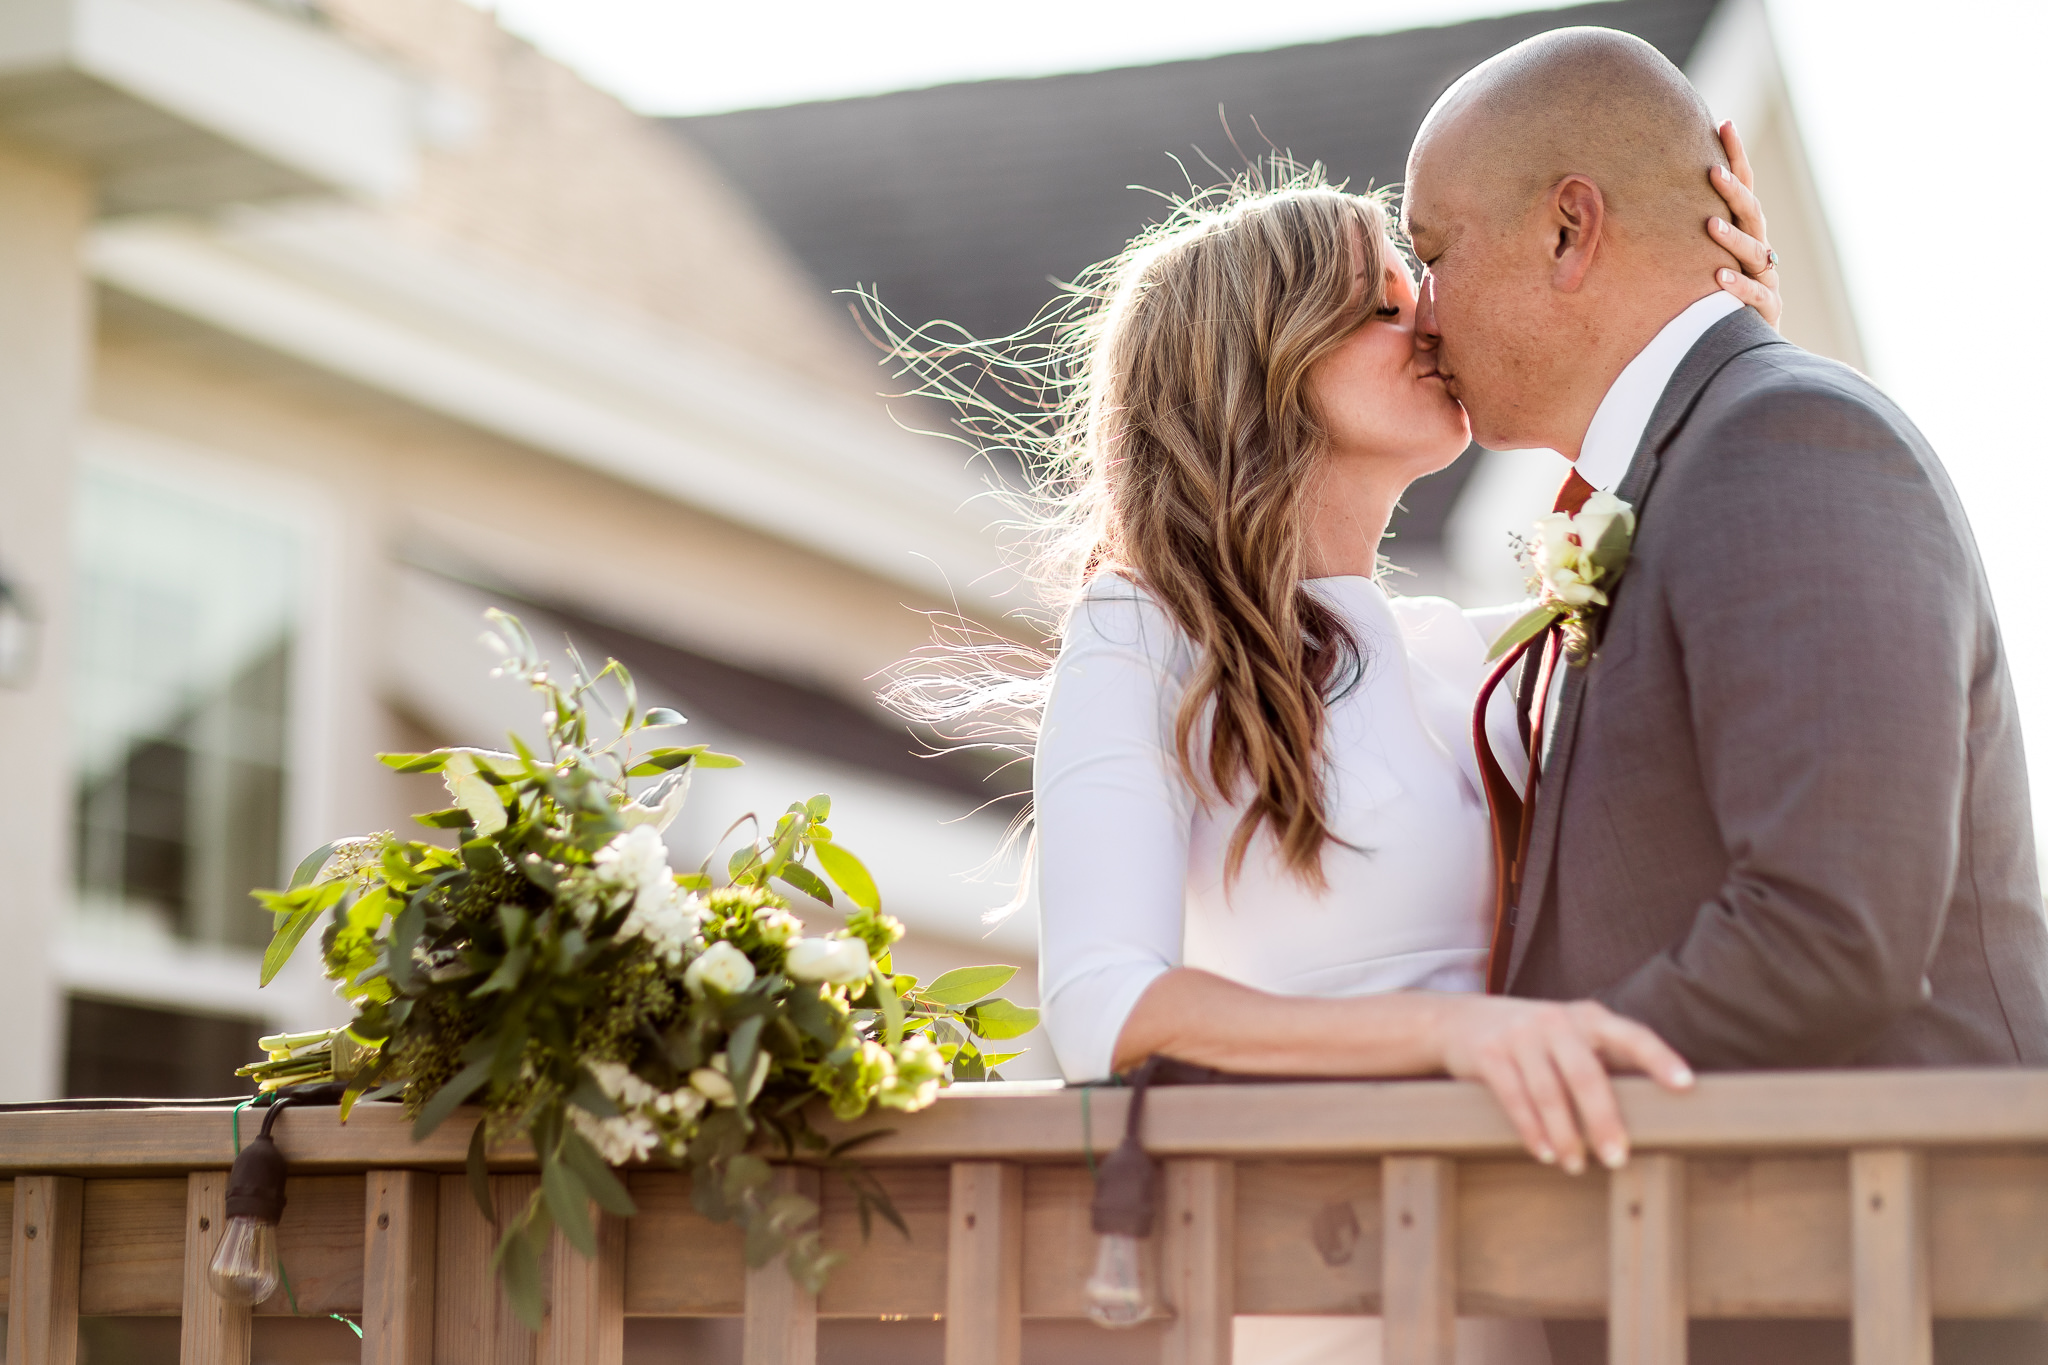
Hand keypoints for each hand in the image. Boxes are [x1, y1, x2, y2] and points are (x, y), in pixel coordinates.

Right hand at [1436, 996, 1693, 1172]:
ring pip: (1549, 1091)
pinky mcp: (1489, 1053)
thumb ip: (1602, 1060)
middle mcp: (1556, 1021)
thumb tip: (1655, 1112)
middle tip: (1617, 1158)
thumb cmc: (1532, 1039)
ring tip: (1576, 1165)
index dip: (1659, 1058)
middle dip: (1603, 1119)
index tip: (1685, 1085)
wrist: (1456, 1020)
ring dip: (1565, 1135)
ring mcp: (1520, 1035)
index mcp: (1587, 1017)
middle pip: (1586, 1074)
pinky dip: (1531, 1130)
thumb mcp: (1568, 1036)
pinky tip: (1544, 1152)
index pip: (1631, 1035)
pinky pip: (1515, 1097)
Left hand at [1705, 120, 1781, 328]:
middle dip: (1734, 192)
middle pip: (1752, 213)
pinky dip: (1737, 286)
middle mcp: (1759, 250)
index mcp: (1746, 233)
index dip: (1737, 156)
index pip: (1743, 188)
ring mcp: (1766, 278)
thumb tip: (1641, 192)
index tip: (1724, 123)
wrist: (1748, 345)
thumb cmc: (1716, 296)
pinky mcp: (1766, 309)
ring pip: (1754, 252)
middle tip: (1712, 172)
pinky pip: (1754, 295)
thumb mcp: (1702, 260)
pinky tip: (1718, 278)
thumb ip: (1686, 228)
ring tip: (1710, 224)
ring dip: (1733, 238)